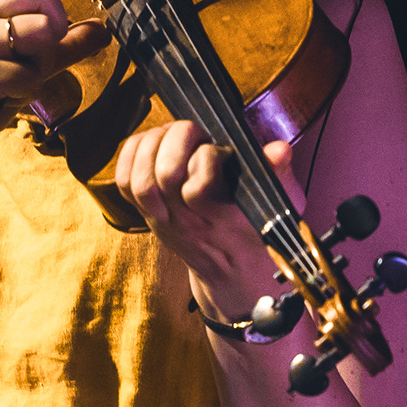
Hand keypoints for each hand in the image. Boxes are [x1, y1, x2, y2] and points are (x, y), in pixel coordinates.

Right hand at [0, 0, 111, 168]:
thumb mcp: (10, 60)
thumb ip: (56, 44)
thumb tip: (102, 31)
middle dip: (59, 20)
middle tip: (47, 49)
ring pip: (42, 30)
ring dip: (43, 63)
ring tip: (15, 81)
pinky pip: (34, 75)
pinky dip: (28, 93)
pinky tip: (2, 102)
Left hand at [111, 115, 301, 320]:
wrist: (234, 273)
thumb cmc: (258, 230)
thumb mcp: (281, 205)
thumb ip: (278, 174)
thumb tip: (279, 150)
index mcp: (224, 219)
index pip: (201, 186)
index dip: (209, 156)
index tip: (222, 148)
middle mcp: (188, 221)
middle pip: (165, 175)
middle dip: (179, 140)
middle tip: (195, 133)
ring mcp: (163, 219)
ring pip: (140, 179)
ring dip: (154, 145)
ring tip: (173, 135)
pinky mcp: (147, 214)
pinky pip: (124, 182)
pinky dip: (132, 155)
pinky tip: (151, 144)